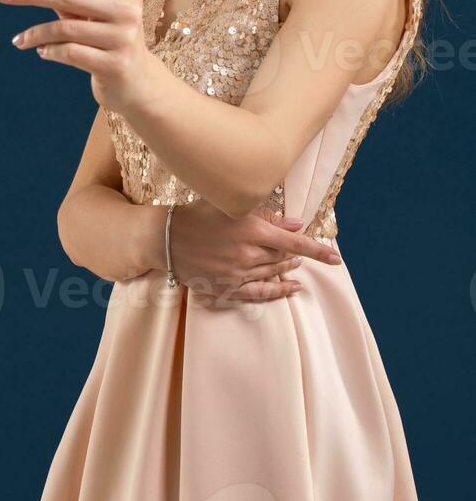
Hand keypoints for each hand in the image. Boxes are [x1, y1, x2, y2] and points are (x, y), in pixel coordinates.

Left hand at [0, 0, 152, 111]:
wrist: (136, 81)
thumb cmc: (109, 39)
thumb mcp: (94, 12)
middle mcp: (128, 10)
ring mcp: (123, 38)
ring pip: (65, 28)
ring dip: (35, 32)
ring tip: (20, 38)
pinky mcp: (114, 64)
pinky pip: (69, 52)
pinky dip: (49, 51)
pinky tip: (40, 51)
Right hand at [166, 198, 341, 303]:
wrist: (166, 238)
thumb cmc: (197, 214)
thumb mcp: (230, 207)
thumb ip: (265, 215)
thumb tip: (294, 224)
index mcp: (251, 230)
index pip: (294, 242)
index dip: (317, 250)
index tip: (335, 257)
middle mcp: (247, 254)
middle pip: (283, 258)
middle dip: (297, 255)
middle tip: (304, 252)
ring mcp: (237, 274)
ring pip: (273, 274)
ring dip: (287, 269)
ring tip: (294, 264)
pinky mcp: (226, 287)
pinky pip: (258, 294)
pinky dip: (278, 293)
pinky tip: (291, 289)